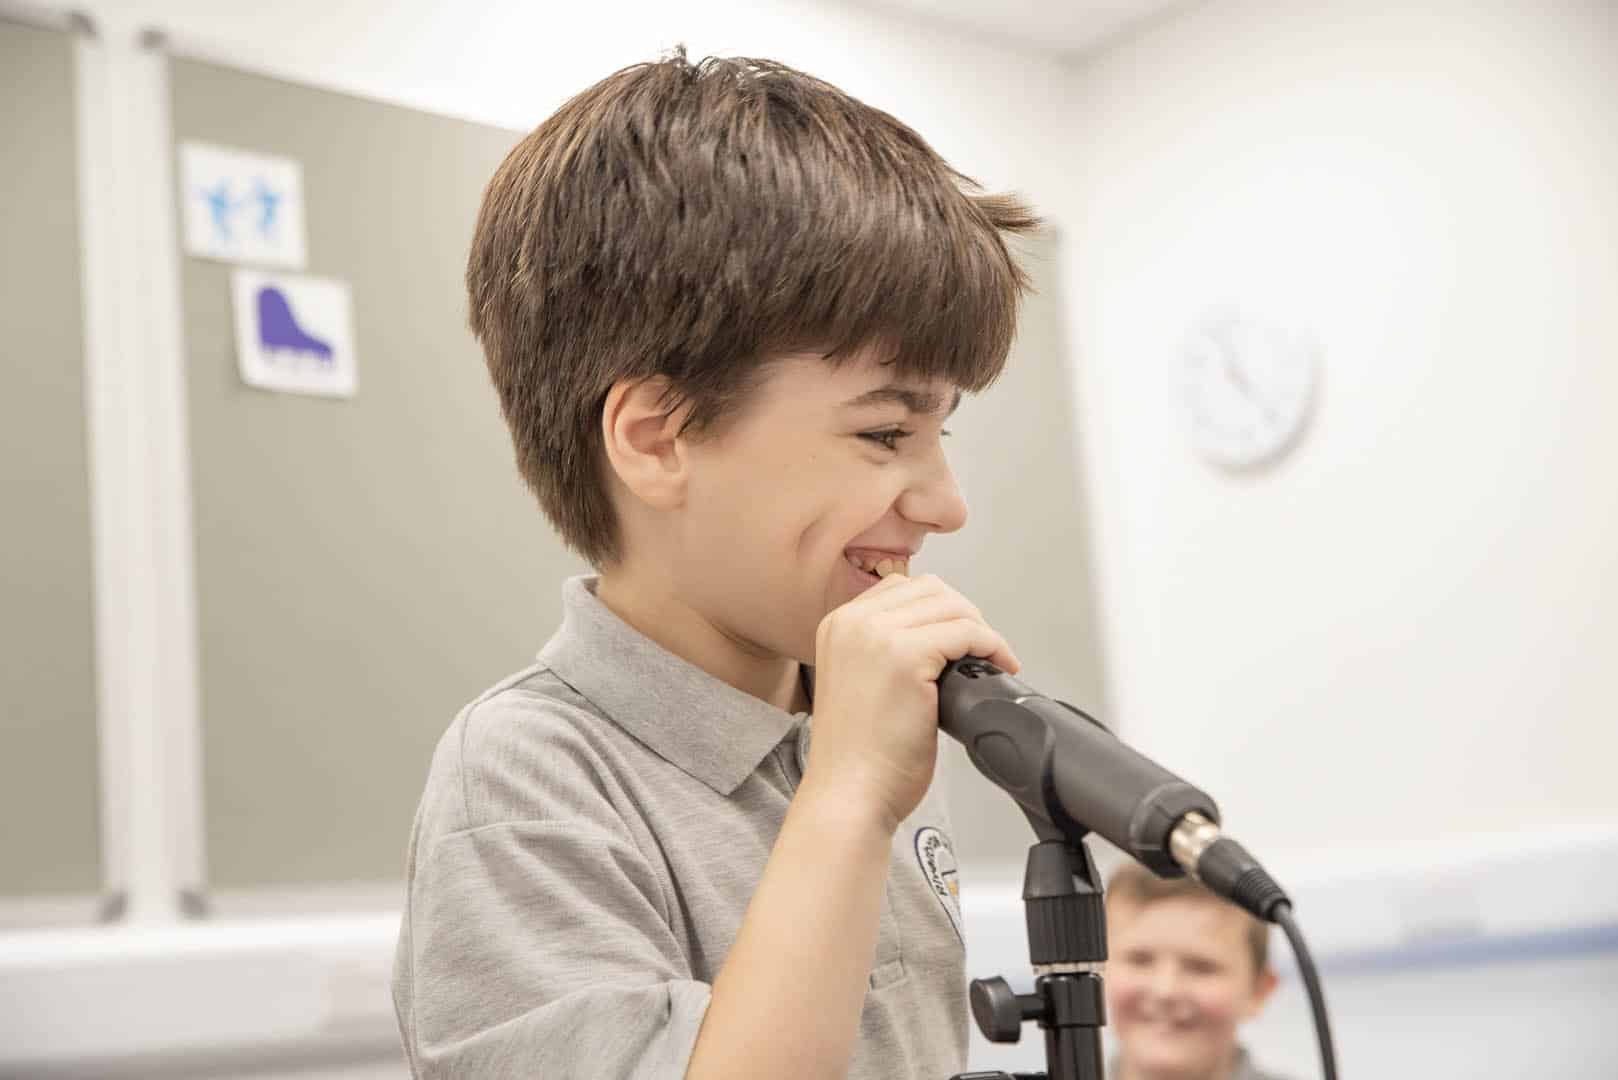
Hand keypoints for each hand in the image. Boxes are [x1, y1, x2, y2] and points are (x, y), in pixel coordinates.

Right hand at [803, 573, 1020, 832]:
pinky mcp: (905, 656)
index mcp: (837, 625)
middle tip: (982, 649)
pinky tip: (998, 667)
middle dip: (964, 615)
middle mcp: (852, 622)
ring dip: (981, 629)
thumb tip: (938, 641)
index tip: (960, 635)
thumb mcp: (859, 684)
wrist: (849, 795)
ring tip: (991, 658)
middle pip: (930, 590)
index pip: (902, 588)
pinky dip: (992, 645)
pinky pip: (967, 633)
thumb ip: (883, 653)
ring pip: (952, 607)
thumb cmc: (858, 757)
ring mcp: (877, 636)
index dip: (940, 610)